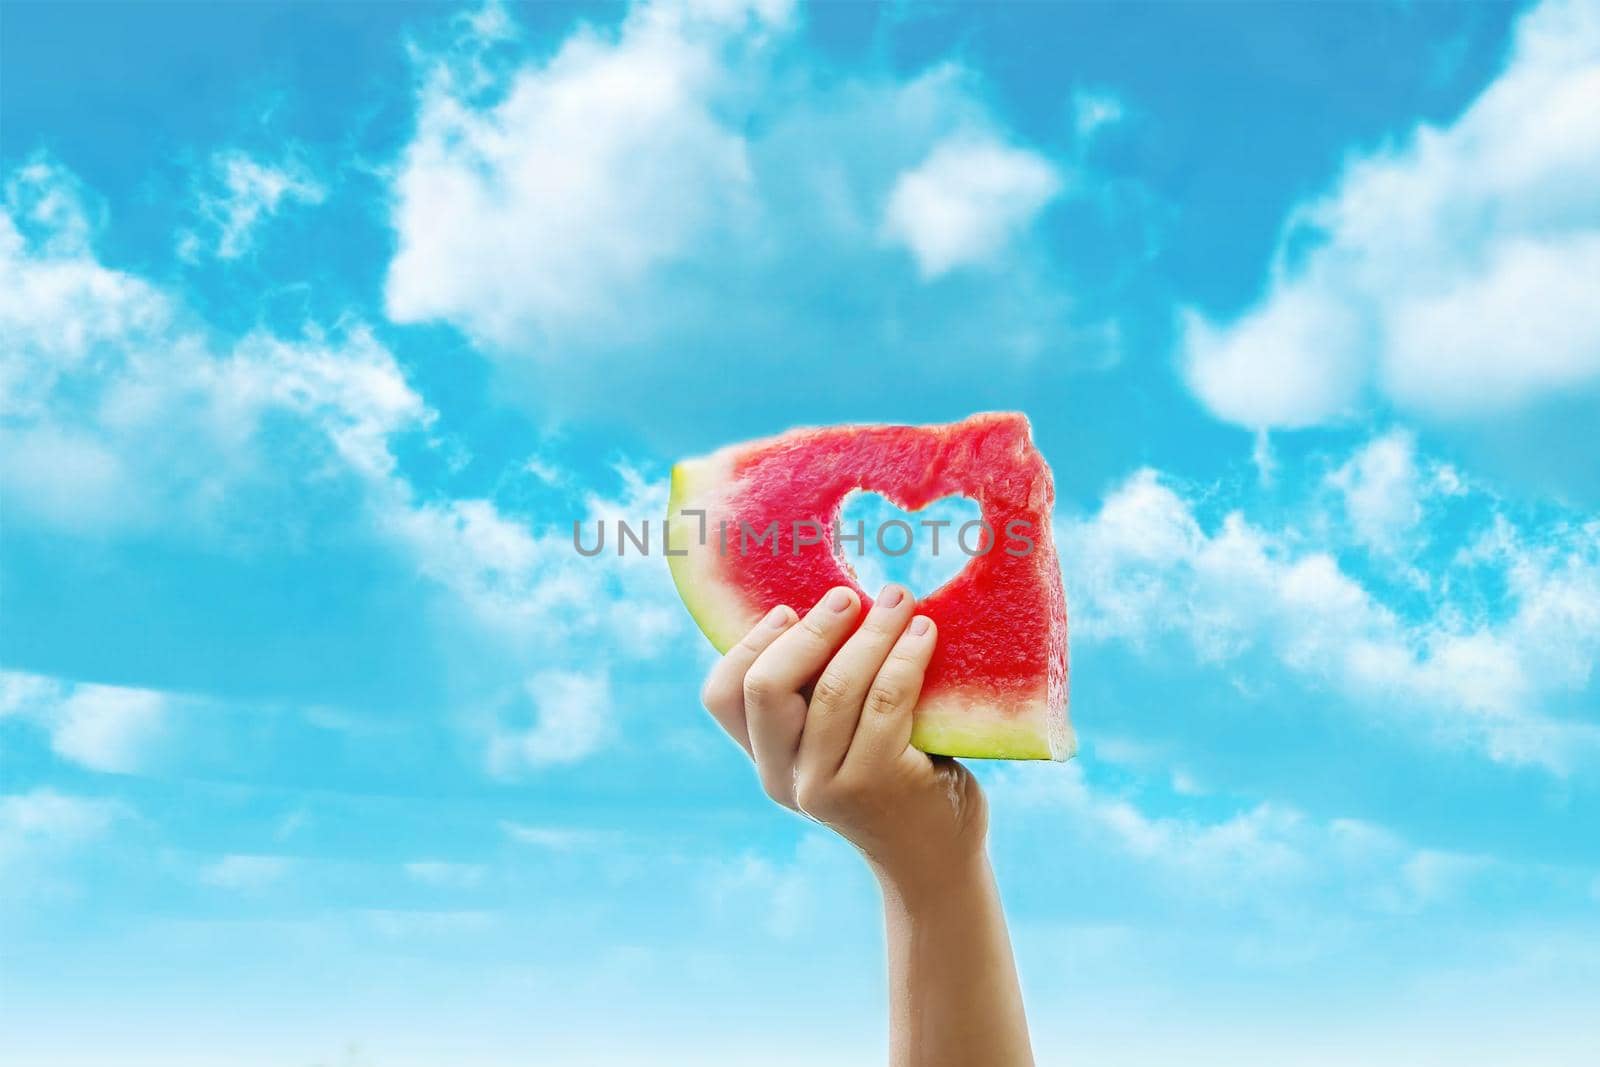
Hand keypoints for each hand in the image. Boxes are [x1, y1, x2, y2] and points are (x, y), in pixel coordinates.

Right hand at [699, 584, 988, 890]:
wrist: (936, 861)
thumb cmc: (894, 783)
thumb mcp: (840, 745)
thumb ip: (822, 698)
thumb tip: (833, 605)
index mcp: (767, 762)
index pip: (722, 698)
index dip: (749, 645)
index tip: (789, 611)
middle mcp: (784, 778)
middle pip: (766, 687)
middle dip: (810, 631)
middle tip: (848, 596)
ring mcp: (827, 785)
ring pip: (835, 686)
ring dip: (871, 632)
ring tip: (899, 601)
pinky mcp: (876, 782)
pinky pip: (887, 698)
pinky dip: (906, 656)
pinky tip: (925, 633)